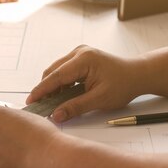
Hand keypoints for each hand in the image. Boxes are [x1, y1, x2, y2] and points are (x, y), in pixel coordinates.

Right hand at [26, 45, 144, 122]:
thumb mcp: (99, 100)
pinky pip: (64, 71)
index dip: (41, 90)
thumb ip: (75, 107)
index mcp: (84, 59)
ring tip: (50, 105)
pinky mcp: (81, 59)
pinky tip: (60, 97)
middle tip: (39, 106)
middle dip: (45, 89)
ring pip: (57, 71)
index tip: (31, 101)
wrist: (137, 75)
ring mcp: (79, 54)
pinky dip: (60, 84)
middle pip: (53, 72)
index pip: (56, 76)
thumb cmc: (123, 85)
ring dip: (52, 88)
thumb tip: (56, 115)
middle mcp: (79, 52)